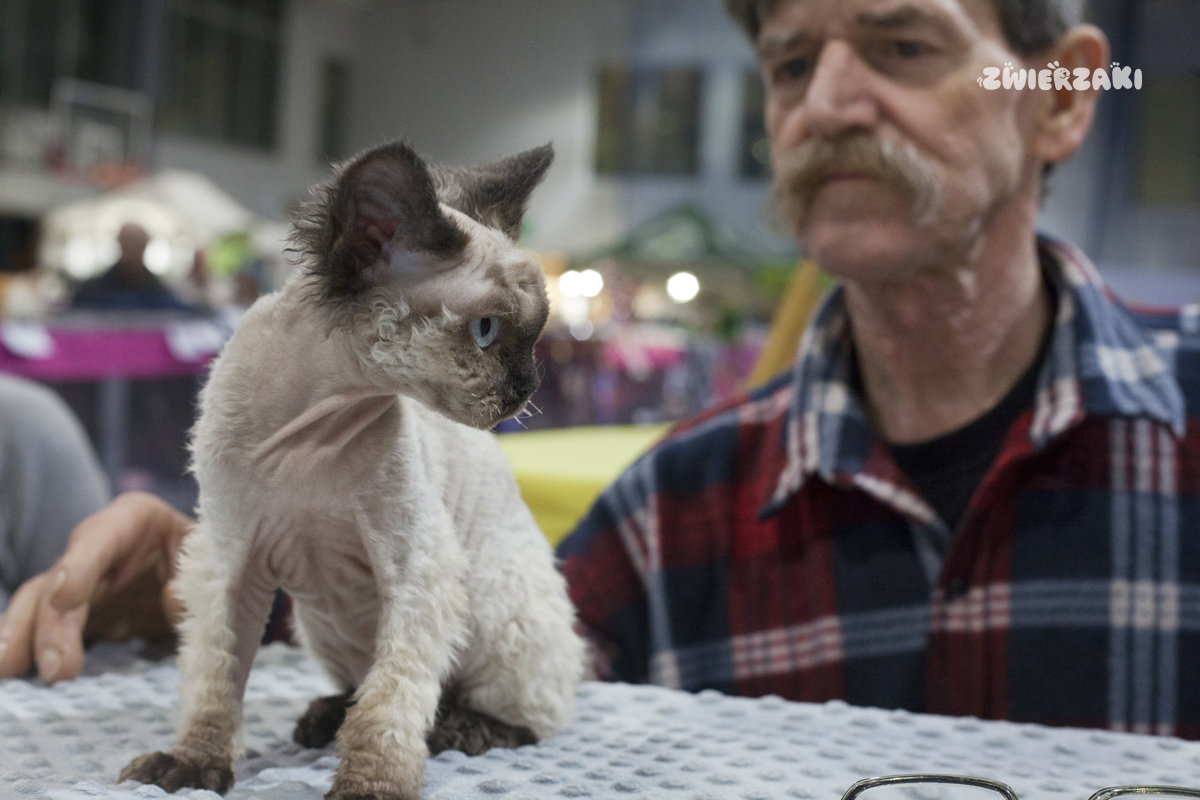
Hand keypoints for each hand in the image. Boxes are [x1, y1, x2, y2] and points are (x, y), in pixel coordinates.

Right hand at [0, 491, 191, 683]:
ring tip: (9, 671)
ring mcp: (78, 580)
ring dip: (22, 639)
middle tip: (58, 671)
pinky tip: (11, 674)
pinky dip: (25, 650)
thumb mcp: (211, 553)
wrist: (198, 561)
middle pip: (59, 580)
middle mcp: (93, 546)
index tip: (64, 599)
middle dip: (53, 626)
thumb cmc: (205, 549)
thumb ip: (196, 574)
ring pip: (36, 604)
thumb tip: (175, 602)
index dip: (80, 567)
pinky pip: (41, 629)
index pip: (100, 538)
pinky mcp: (74, 612)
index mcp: (133, 519)